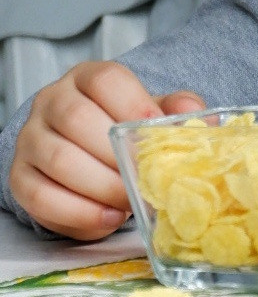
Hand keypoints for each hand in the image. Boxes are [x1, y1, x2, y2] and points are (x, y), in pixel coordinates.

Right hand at [9, 61, 204, 240]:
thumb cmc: (122, 132)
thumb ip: (176, 111)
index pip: (105, 80)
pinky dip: (79, 212)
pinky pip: (40, 197)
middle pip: (77, 119)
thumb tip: (198, 117)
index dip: (134, 104)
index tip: (155, 131)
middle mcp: (52, 101)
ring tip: (131, 202)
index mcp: (87, 78)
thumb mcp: (151, 114)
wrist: (90, 158)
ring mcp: (31, 138)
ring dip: (102, 186)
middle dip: (117, 155)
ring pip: (58, 159)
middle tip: (146, 179)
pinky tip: (109, 218)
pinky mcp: (20, 176)